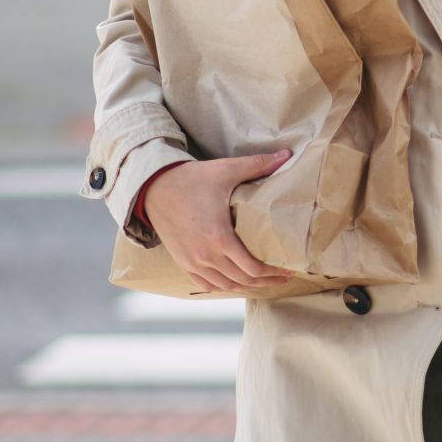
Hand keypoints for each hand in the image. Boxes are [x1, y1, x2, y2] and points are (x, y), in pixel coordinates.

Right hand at [142, 151, 292, 293]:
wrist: (153, 188)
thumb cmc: (191, 179)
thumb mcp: (225, 170)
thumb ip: (257, 165)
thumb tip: (286, 154)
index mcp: (219, 237)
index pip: (252, 268)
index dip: (272, 272)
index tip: (287, 270)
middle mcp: (206, 255)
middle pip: (242, 280)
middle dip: (266, 281)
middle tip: (283, 277)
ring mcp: (192, 261)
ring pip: (225, 286)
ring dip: (246, 286)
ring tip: (263, 281)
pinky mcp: (182, 262)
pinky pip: (205, 284)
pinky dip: (223, 286)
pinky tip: (235, 282)